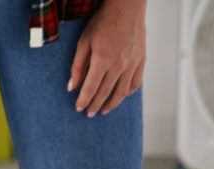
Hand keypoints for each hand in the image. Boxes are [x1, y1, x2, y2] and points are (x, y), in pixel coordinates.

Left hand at [68, 0, 145, 116]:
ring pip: (122, 92)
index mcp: (102, 61)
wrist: (126, 8)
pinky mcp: (141, 61)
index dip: (83, 101)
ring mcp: (132, 64)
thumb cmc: (102, 23)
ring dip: (112, 104)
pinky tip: (120, 96)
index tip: (78, 108)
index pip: (90, 89)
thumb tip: (72, 87)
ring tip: (104, 111)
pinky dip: (127, 92)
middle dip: (95, 105)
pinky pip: (135, 83)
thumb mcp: (83, 43)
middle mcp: (119, 65)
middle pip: (105, 93)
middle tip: (89, 113)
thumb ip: (78, 66)